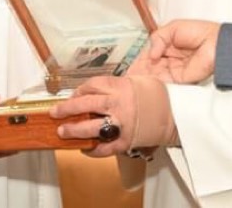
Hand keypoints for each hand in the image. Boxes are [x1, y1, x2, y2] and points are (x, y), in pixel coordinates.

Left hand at [51, 75, 176, 158]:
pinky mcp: (124, 142)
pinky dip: (91, 150)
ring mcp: (120, 124)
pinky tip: (84, 148)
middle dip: (67, 108)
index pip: (93, 85)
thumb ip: (117, 85)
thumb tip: (96, 91)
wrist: (176, 115)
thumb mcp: (138, 81)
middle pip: (85, 104)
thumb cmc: (159, 97)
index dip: (79, 90)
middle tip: (56, 112)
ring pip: (89, 127)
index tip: (73, 95)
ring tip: (62, 131)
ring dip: (73, 130)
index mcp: (121, 87)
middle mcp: (118, 105)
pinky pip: (102, 148)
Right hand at [136, 19, 219, 83]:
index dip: (139, 60)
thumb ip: (158, 38)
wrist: (216, 43)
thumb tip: (151, 54)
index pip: (149, 55)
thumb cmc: (200, 32)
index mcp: (168, 45)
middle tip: (127, 76)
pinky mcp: (180, 79)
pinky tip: (144, 82)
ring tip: (131, 80)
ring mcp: (174, 70)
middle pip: (150, 67)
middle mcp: (170, 59)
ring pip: (154, 76)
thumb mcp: (174, 27)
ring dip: (143, 78)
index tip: (130, 66)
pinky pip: (164, 82)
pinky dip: (153, 82)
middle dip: (138, 71)